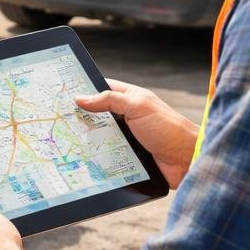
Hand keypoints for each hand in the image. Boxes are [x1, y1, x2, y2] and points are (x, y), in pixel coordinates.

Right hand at [74, 79, 196, 188]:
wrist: (188, 161)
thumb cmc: (169, 129)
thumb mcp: (138, 107)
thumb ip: (109, 100)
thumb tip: (81, 97)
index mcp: (131, 99)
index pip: (102, 89)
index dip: (85, 90)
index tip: (64, 94)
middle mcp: (128, 117)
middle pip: (98, 115)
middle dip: (82, 118)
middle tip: (61, 120)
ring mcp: (127, 138)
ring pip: (100, 136)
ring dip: (89, 139)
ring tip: (68, 141)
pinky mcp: (127, 156)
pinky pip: (107, 154)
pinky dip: (97, 156)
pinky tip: (84, 158)